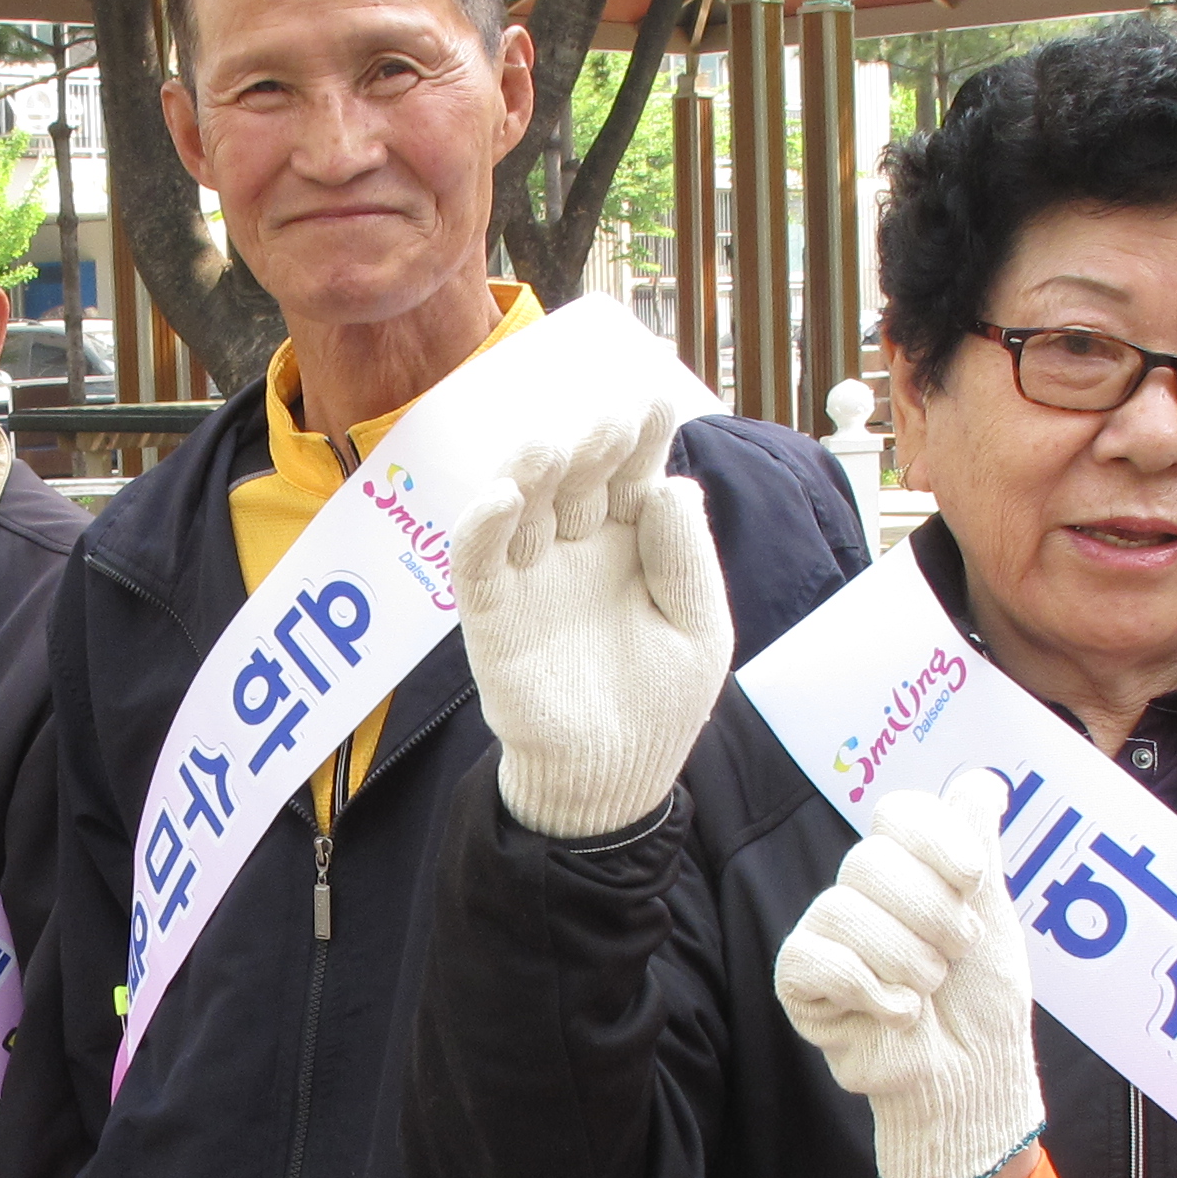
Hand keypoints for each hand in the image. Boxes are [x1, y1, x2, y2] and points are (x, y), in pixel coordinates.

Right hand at [454, 399, 731, 839]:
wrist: (612, 777)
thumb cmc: (661, 702)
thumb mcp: (700, 629)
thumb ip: (688, 561)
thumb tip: (676, 486)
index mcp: (631, 539)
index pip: (634, 472)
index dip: (642, 436)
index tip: (656, 400)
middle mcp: (577, 545)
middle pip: (578, 477)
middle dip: (593, 445)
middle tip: (611, 421)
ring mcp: (532, 576)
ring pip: (522, 505)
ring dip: (531, 471)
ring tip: (550, 445)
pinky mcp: (492, 614)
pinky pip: (477, 561)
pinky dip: (481, 526)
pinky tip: (501, 499)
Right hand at [772, 777, 1044, 1177]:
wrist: (971, 1076)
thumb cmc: (982, 1003)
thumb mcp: (997, 918)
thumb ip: (980, 850)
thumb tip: (982, 782)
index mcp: (909, 867)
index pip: (899, 814)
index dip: (936, 839)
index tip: (972, 879)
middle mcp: (862, 891)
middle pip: (872, 859)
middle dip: (932, 916)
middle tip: (956, 955)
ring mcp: (826, 932)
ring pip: (847, 911)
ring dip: (909, 962)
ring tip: (928, 991)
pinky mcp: (801, 979)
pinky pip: (819, 958)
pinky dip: (872, 990)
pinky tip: (898, 1013)